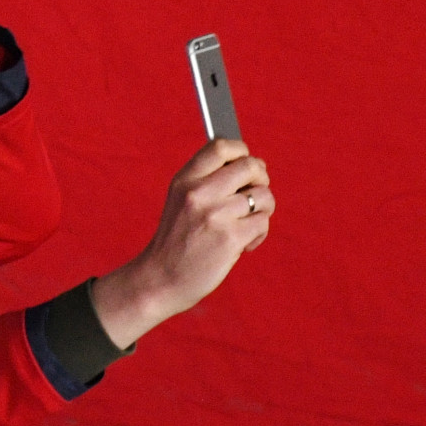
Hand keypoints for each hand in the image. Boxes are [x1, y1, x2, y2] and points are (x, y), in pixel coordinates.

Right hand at [92, 139, 273, 347]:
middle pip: (249, 166)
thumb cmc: (177, 239)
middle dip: (261, 178)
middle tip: (255, 192)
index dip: (241, 151)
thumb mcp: (180, 200)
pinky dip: (259, 233)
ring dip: (264, 209)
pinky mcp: (230, 238)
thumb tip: (249, 164)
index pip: (221, 147)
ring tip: (249, 222)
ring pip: (263, 196)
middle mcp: (198, 193)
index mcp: (184, 180)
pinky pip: (263, 223)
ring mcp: (215, 215)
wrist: (162, 278)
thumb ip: (206, 180)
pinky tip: (244, 243)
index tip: (245, 163)